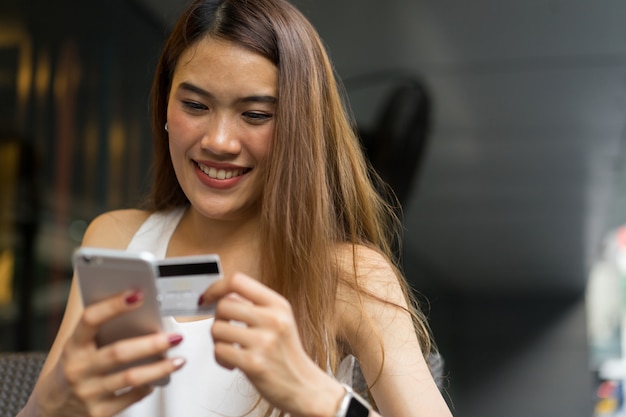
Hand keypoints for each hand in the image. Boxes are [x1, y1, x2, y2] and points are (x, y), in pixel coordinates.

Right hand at [37, 290, 184, 416]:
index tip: (138, 294)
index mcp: (73, 346)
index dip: (113, 305)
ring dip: (160, 368)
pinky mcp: (98, 413)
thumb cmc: (76, 367)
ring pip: (131, 378)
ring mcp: (87, 393)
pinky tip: (159, 379)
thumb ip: (103, 327)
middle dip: (151, 344)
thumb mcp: (79, 345)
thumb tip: (138, 302)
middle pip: (119, 353)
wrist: (54, 408)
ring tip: (179, 359)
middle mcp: (78, 369)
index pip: (90, 319)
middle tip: (175, 336)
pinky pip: (131, 398)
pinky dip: (148, 387)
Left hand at [200, 273, 344, 416]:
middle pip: (224, 304)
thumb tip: (222, 295)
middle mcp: (273, 319)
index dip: (217, 287)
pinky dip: (220, 358)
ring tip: (230, 348)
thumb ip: (254, 305)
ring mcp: (264, 341)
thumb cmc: (287, 354)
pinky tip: (232, 362)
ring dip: (217, 340)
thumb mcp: (280, 320)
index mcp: (278, 305)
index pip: (238, 281)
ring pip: (217, 328)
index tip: (209, 297)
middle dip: (218, 319)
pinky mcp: (253, 363)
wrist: (303, 385)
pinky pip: (219, 350)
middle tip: (226, 330)